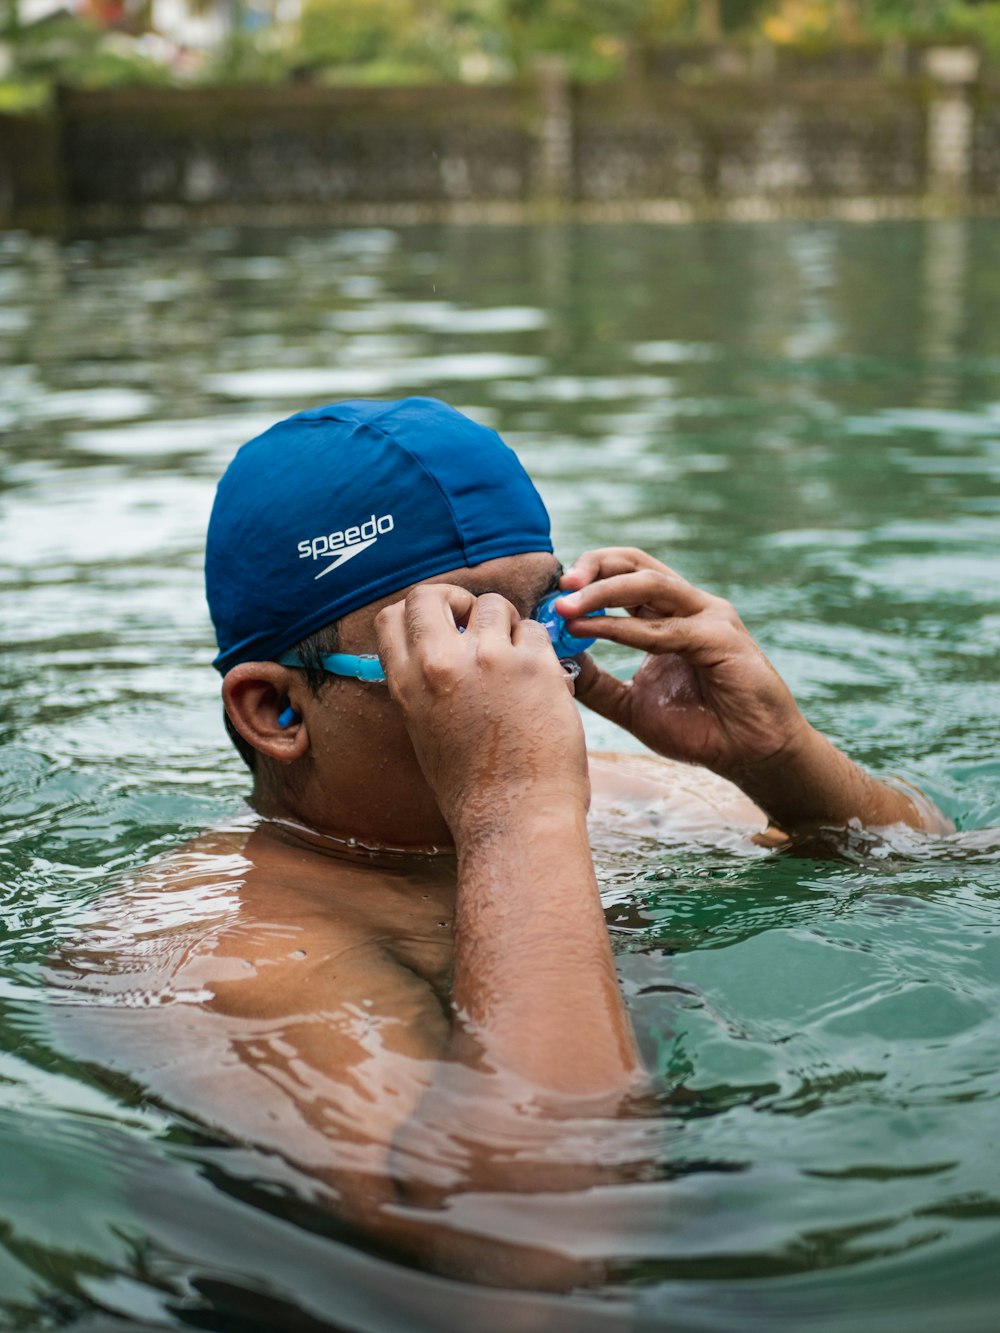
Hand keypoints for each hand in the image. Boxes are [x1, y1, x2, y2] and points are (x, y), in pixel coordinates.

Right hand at [375, 584, 588, 839]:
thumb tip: (444, 644)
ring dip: (508, 627)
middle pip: (435, 593)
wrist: (514, 819)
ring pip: (495, 605)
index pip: (393, 615)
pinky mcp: (533, 666)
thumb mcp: (425, 730)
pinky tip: (541, 685)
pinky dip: (540, 650)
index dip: (420, 611)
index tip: (442, 624)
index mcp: (407, 684)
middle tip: (477, 625)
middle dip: (458, 601)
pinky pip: (536, 631)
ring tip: (516, 666)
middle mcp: (441, 664)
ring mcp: (489, 660)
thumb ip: (426, 683)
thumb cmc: (472, 787)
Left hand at [556, 548, 809, 783]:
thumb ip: (597, 684)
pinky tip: (592, 631)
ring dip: (602, 592)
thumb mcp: (631, 705)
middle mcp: (689, 606)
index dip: (587, 576)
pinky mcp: (721, 638)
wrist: (748, 755)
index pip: (624, 572)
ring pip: (649, 584)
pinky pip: (664, 628)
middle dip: (593, 568)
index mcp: (669, 614)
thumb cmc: (699, 727)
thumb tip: (555, 663)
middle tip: (558, 589)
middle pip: (635, 563)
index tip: (550, 596)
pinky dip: (622, 628)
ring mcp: (708, 617)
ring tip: (567, 608)